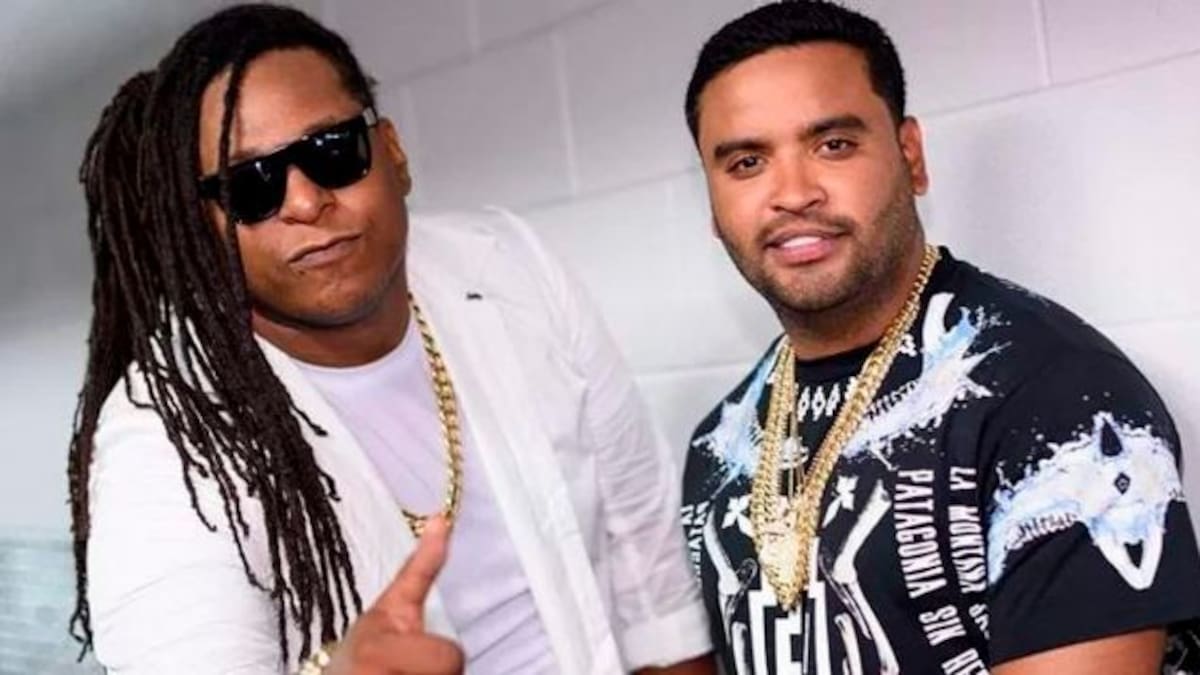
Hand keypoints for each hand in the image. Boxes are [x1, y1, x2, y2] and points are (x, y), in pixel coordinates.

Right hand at [326, 517, 463, 674]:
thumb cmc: (362, 652)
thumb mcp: (389, 606)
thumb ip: (420, 569)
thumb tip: (442, 521)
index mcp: (379, 650)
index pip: (451, 658)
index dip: (439, 658)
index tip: (410, 657)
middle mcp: (376, 673)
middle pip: (449, 671)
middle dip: (435, 673)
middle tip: (407, 670)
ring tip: (402, 674)